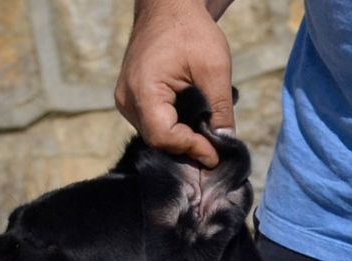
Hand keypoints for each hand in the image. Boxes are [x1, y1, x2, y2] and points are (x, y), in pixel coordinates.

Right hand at [115, 0, 234, 167]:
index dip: (191, 148)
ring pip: (153, 134)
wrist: (167, 8)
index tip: (215, 155)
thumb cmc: (190, 31)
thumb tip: (226, 141)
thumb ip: (220, 108)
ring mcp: (125, 100)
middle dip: (187, 147)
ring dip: (179, 139)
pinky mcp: (129, 99)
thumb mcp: (214, 67)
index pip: (164, 136)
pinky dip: (171, 128)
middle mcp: (127, 100)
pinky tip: (190, 125)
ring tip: (205, 139)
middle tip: (214, 151)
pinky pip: (150, 123)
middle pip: (157, 139)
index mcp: (143, 91)